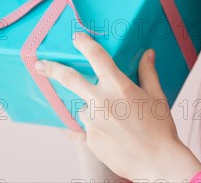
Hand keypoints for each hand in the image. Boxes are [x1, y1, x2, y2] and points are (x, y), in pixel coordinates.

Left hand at [35, 32, 200, 180]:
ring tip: (117, 121)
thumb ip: (148, 72)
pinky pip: (89, 127)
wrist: (157, 162)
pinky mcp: (89, 139)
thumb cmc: (160, 128)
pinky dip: (99, 127)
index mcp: (118, 86)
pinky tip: (116, 135)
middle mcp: (101, 101)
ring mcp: (92, 121)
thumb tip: (148, 54)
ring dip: (92, 108)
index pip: (97, 56)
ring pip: (84, 107)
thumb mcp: (157, 96)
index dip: (84, 43)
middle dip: (52, 69)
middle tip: (40, 65)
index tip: (76, 38)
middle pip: (69, 79)